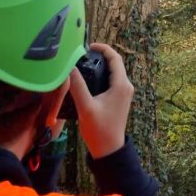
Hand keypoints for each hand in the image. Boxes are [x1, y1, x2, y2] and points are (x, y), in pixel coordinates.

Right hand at [68, 42, 133, 157]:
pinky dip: (101, 76)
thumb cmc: (99, 129)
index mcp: (121, 85)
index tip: (88, 46)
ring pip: (113, 72)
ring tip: (82, 64)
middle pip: (114, 64)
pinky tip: (87, 79)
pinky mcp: (119, 99)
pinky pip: (111, 81)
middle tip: (82, 55)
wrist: (109, 150)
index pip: (115, 58)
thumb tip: (69, 67)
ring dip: (100, 66)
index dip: (103, 48)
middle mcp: (126, 87)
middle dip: (99, 56)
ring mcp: (123, 93)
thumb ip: (78, 85)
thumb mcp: (86, 106)